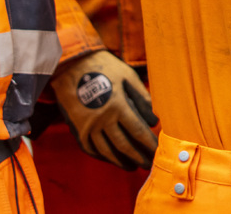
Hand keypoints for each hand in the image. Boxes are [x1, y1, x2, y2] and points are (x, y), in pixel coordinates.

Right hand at [49, 49, 158, 170]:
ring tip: (132, 166)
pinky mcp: (77, 128)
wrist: (72, 65)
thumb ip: (142, 97)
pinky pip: (89, 148)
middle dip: (137, 156)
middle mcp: (102, 119)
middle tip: (148, 164)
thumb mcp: (128, 76)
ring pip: (106, 150)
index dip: (148, 143)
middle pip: (123, 145)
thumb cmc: (105, 68)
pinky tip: (111, 158)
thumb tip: (154, 119)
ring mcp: (87, 126)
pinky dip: (101, 156)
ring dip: (120, 161)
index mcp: (118, 106)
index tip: (157, 150)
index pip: (137, 131)